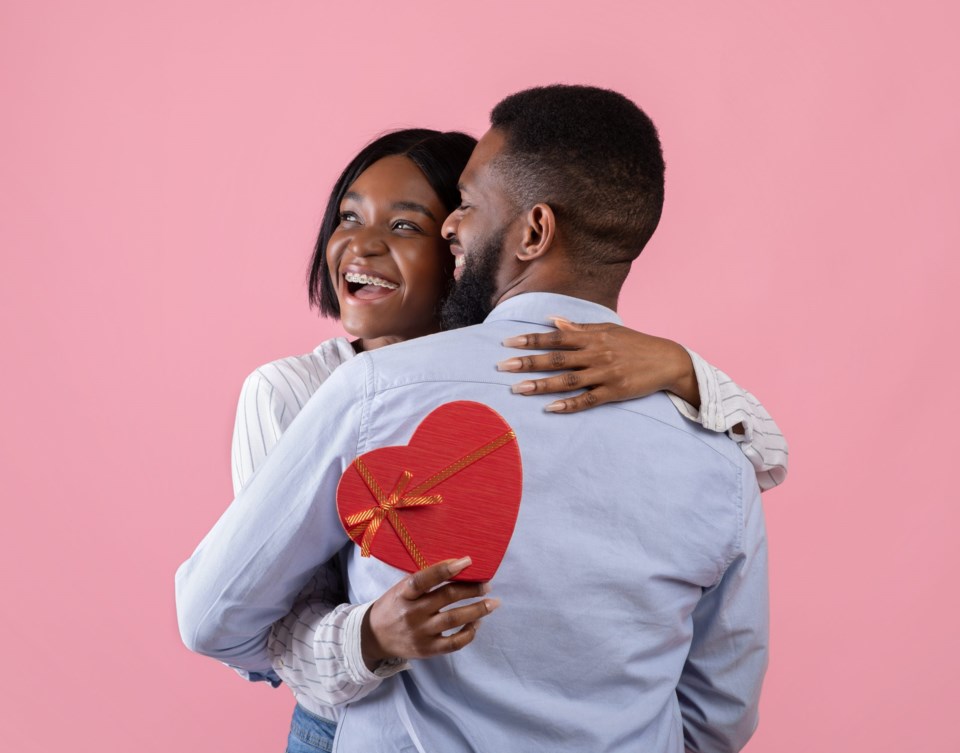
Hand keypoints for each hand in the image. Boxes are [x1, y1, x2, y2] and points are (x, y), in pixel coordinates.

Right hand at [361, 557, 498, 669]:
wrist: (374, 637)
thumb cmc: (393, 606)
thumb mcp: (401, 589)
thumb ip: (423, 581)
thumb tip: (458, 568)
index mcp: (403, 594)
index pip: (423, 579)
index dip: (446, 569)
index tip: (467, 561)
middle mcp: (412, 613)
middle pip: (446, 598)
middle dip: (471, 589)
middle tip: (487, 585)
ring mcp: (420, 633)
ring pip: (454, 620)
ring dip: (477, 610)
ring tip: (492, 603)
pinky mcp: (427, 650)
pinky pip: (454, 643)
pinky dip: (469, 633)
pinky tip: (477, 623)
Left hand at [496, 317, 699, 412]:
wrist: (667, 361)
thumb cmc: (634, 344)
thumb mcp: (608, 330)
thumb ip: (579, 328)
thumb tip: (552, 320)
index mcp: (593, 337)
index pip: (556, 338)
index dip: (531, 340)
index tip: (508, 343)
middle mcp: (596, 354)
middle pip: (556, 359)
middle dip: (528, 362)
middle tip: (503, 367)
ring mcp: (605, 374)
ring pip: (568, 380)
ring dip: (541, 385)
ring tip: (518, 389)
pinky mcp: (614, 392)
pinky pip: (588, 400)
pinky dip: (569, 404)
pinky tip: (550, 408)